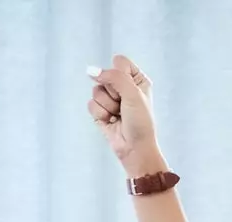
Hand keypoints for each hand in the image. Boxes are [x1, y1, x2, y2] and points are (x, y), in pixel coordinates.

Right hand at [87, 54, 162, 174]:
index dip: (119, 74)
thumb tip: (91, 70)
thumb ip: (114, 77)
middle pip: (105, 75)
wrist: (134, 149)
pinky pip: (91, 104)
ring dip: (106, 105)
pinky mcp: (100, 111)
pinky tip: (110, 121)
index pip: (119, 62)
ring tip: (117, 115)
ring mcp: (111, 99)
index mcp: (137, 79)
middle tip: (122, 105)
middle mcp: (123, 87)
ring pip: (96, 90)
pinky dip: (100, 114)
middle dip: (112, 92)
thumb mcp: (133, 94)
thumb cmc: (141, 122)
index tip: (127, 89)